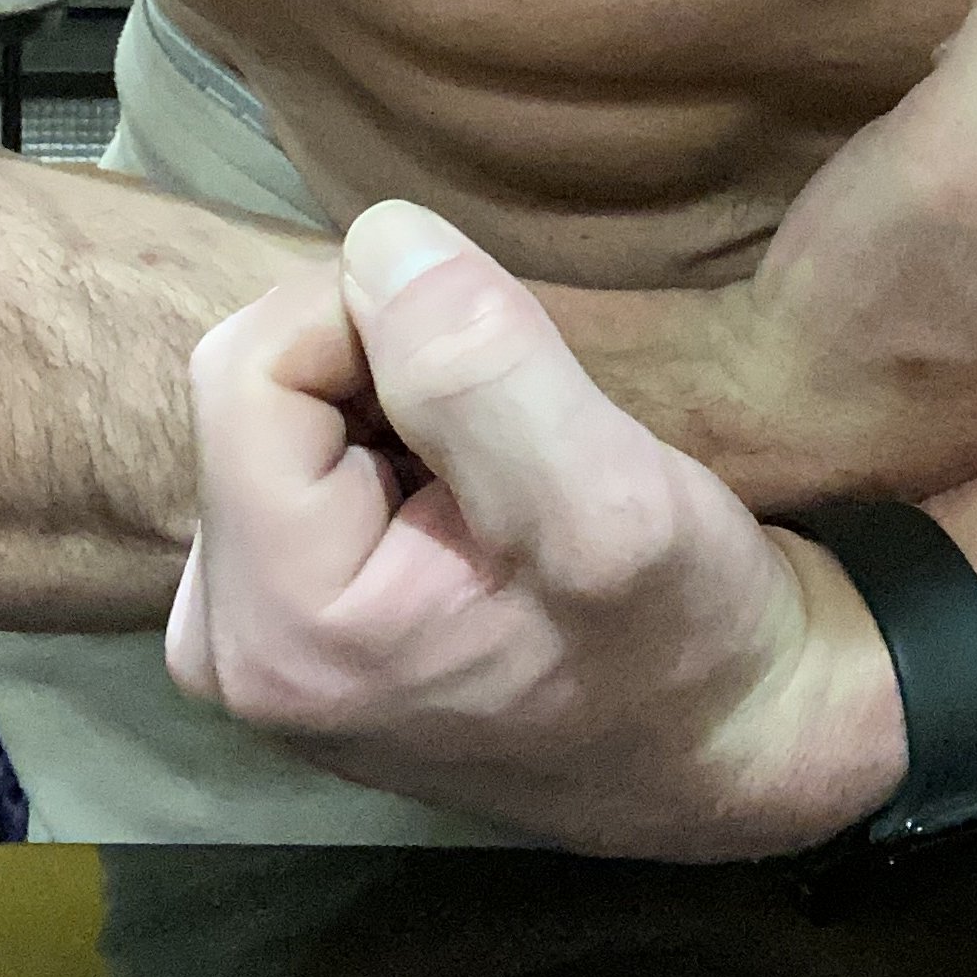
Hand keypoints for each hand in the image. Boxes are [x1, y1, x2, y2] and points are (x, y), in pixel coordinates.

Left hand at [167, 205, 905, 856]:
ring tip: (512, 452)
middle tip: (521, 416)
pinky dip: (401, 424)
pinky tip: (487, 481)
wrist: (739, 741)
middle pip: (259, 380)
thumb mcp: (614, 506)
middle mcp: (237, 642)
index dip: (384, 317)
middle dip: (390, 353)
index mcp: (278, 631)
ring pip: (289, 401)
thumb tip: (380, 235)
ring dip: (401, 385)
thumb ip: (481, 370)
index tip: (510, 368)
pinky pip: (313, 447)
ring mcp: (267, 629)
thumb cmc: (692, 643)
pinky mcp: (306, 612)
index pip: (253, 363)